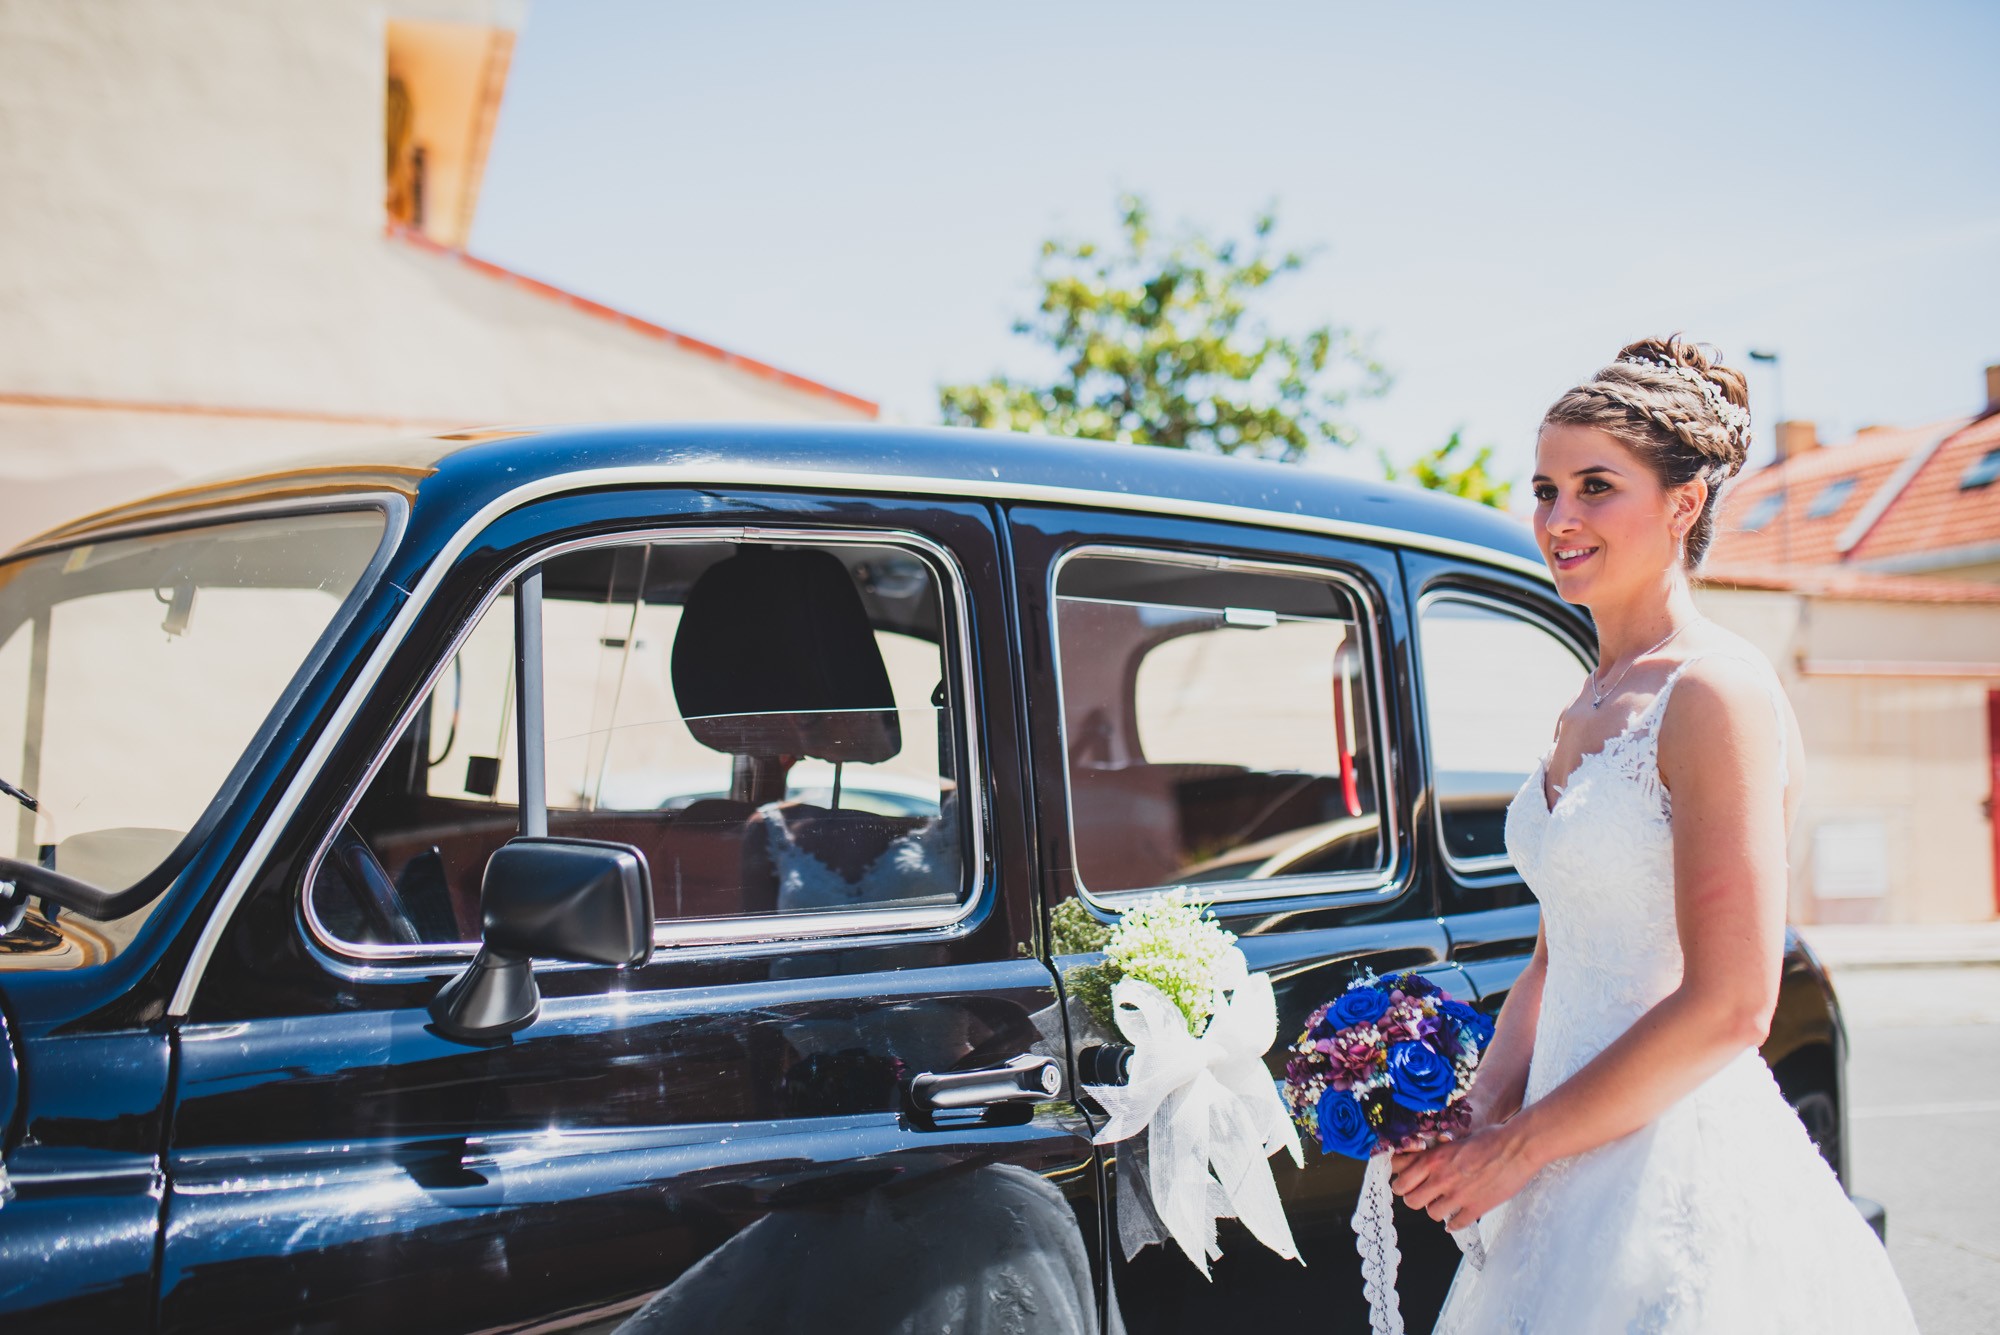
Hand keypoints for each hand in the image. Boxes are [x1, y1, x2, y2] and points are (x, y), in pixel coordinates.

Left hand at [1388, 1123, 1539, 1228]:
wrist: (1518, 1147)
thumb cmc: (1490, 1138)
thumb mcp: (1455, 1139)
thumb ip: (1437, 1153)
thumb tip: (1422, 1160)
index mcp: (1434, 1159)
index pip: (1401, 1181)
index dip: (1403, 1185)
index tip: (1409, 1185)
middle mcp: (1441, 1178)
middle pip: (1411, 1201)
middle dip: (1417, 1199)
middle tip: (1426, 1196)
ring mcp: (1459, 1195)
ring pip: (1432, 1214)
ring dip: (1437, 1210)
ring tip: (1445, 1204)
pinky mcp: (1476, 1207)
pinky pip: (1456, 1224)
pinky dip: (1454, 1223)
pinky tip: (1458, 1217)